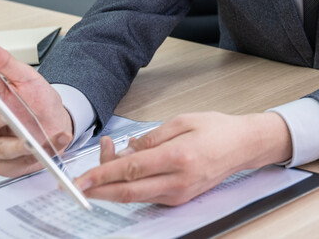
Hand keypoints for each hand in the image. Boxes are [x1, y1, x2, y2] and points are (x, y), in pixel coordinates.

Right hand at [0, 35, 73, 177]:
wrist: (56, 125)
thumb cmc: (38, 102)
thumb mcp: (26, 77)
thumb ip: (4, 61)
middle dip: (0, 118)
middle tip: (9, 113)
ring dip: (21, 144)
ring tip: (38, 139)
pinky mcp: (0, 165)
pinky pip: (10, 165)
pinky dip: (29, 159)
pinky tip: (42, 153)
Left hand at [74, 111, 292, 205]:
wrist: (243, 147)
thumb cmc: (217, 129)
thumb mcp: (184, 120)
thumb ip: (153, 136)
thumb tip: (129, 149)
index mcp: (178, 157)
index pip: (130, 170)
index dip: (101, 175)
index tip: (80, 179)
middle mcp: (177, 181)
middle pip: (127, 192)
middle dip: (98, 191)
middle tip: (75, 187)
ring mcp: (179, 194)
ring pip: (135, 197)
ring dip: (113, 185)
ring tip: (104, 162)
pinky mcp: (180, 199)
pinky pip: (148, 195)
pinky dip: (131, 186)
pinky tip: (126, 169)